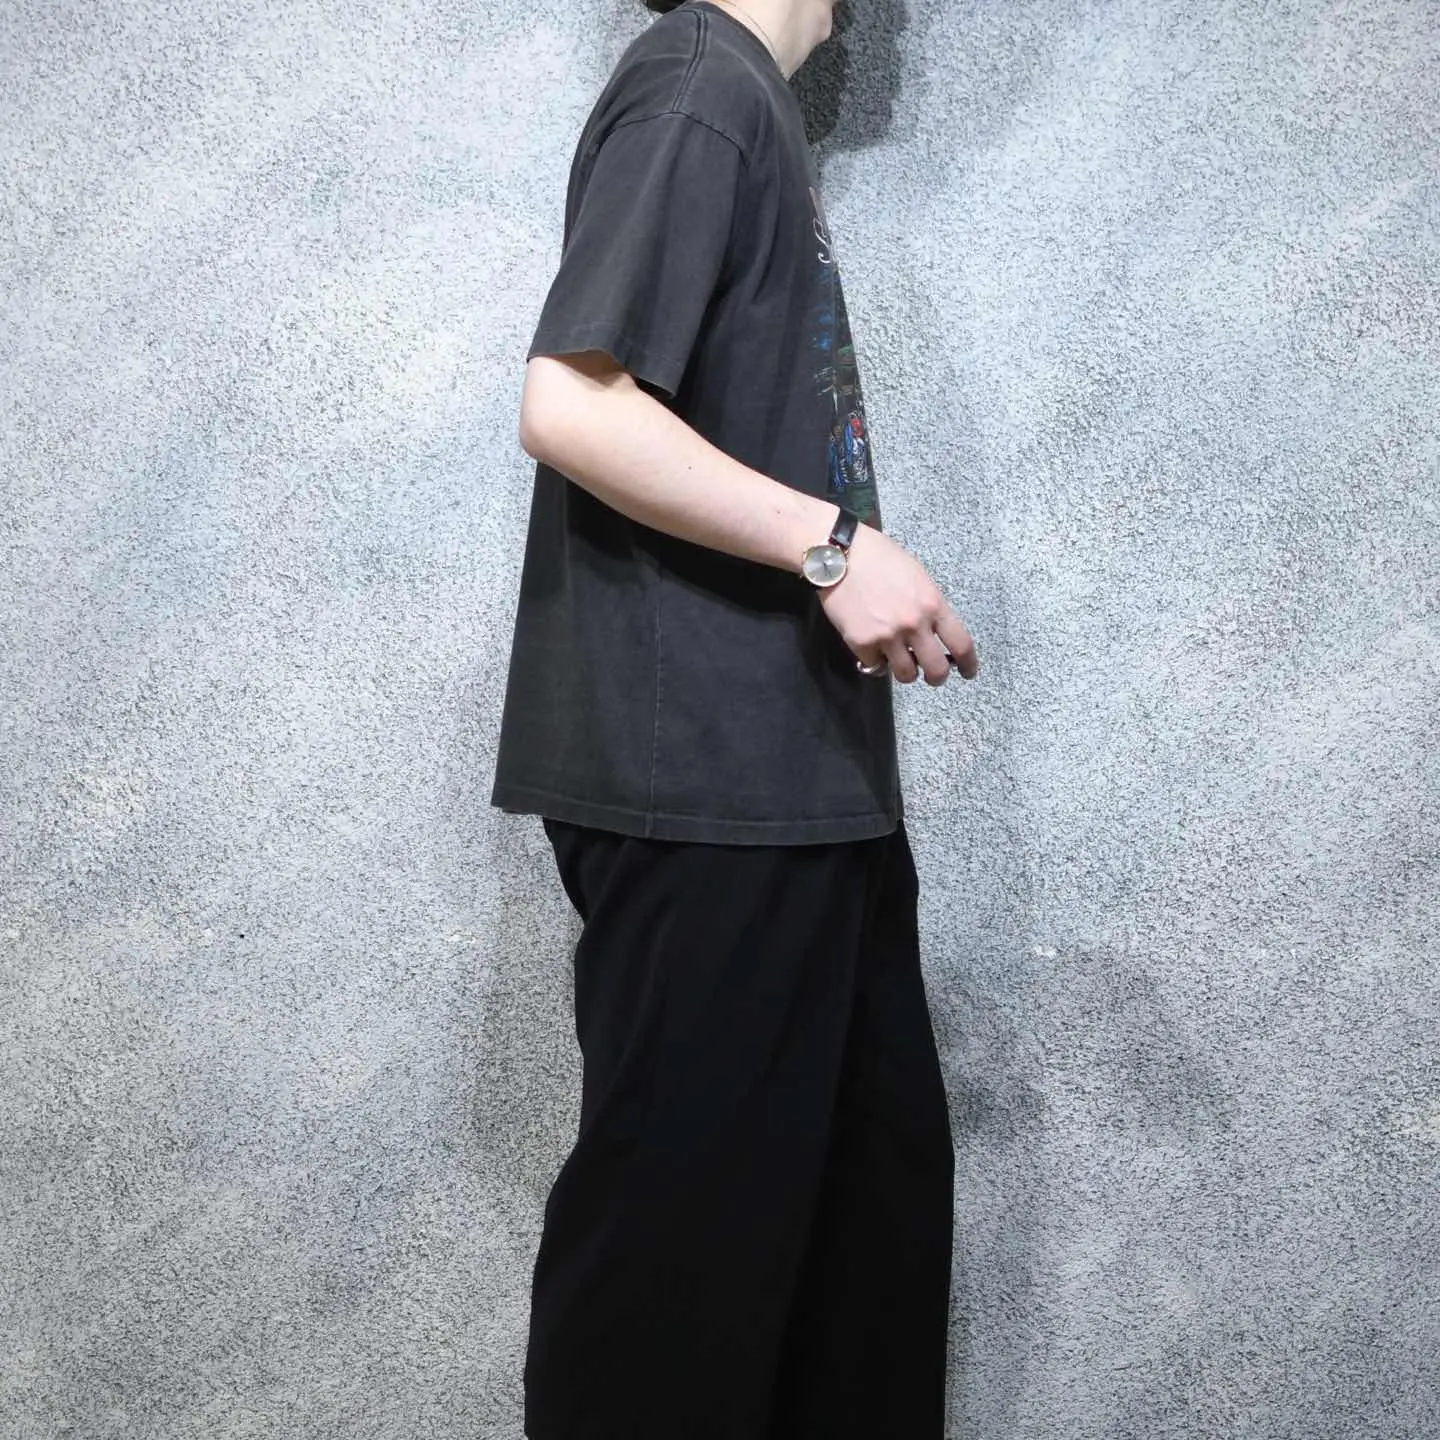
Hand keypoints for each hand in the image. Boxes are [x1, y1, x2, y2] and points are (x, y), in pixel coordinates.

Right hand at [817, 525, 978, 684]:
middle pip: (937, 670)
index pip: (961, 644)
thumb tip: (932, 631)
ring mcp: (887, 636)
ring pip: (906, 675)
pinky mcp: (861, 643)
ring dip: (905, 671)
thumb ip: (928, 605)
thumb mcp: (916, 577)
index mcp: (933, 604)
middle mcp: (914, 624)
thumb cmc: (879, 557)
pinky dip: (874, 660)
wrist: (839, 555)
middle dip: (937, 678)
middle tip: (932, 676)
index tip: (968, 672)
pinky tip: (871, 646)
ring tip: (898, 660)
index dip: (968, 664)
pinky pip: (874, 665)